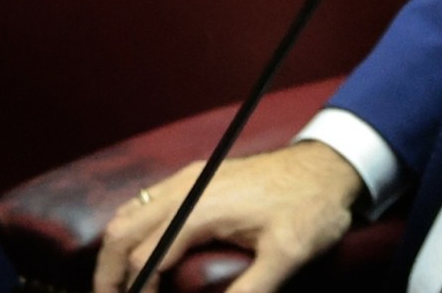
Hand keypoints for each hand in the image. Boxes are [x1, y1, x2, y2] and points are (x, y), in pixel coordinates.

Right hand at [92, 141, 364, 292]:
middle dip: (108, 274)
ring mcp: (191, 177)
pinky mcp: (199, 176)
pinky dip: (130, 230)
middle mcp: (188, 187)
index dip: (135, 291)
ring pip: (129, 212)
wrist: (334, 162)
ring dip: (115, 251)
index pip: (143, 256)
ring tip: (118, 287)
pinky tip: (138, 252)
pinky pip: (146, 201)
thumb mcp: (289, 254)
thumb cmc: (314, 205)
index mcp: (202, 207)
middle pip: (122, 232)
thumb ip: (250, 290)